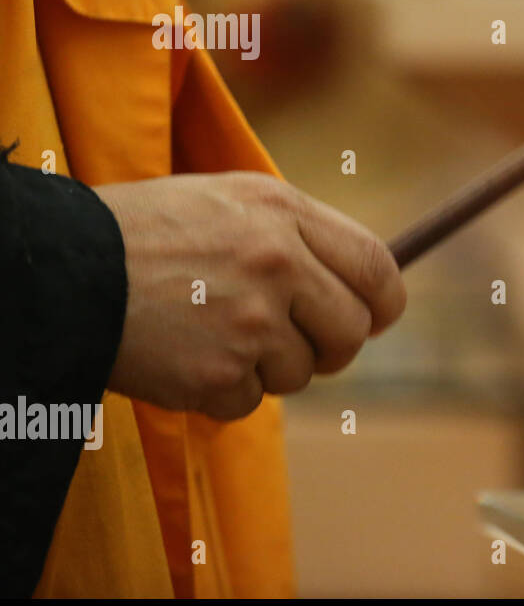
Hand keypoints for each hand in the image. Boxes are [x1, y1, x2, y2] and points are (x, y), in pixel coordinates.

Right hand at [95, 172, 405, 419]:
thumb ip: (298, 235)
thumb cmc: (146, 232)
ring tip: (210, 333)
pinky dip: (221, 392)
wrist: (59, 268)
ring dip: (265, 368)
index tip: (375, 318)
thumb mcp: (230, 201)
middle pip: (351, 331)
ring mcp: (249, 321)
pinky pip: (250, 403)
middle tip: (292, 341)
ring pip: (300, 374)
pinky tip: (184, 356)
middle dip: (329, 346)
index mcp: (284, 213)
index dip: (382, 303)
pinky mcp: (217, 372)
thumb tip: (362, 282)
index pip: (376, 268)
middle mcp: (277, 263)